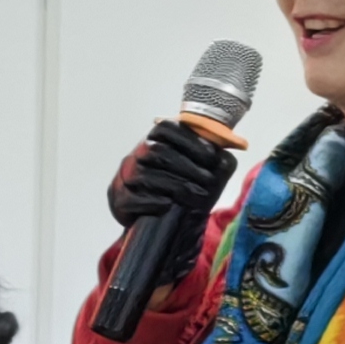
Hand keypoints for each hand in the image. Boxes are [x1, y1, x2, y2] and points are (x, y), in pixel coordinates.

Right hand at [107, 116, 238, 232]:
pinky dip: (152, 202)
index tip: (211, 154)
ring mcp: (123, 176)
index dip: (190, 139)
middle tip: (208, 180)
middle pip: (156, 151)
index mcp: (152, 140)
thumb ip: (210, 160)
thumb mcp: (194, 169)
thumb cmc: (175, 188)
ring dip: (174, 185)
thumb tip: (225, 159)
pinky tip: (169, 206)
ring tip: (197, 195)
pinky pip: (131, 198)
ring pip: (144, 175)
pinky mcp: (118, 198)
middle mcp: (134, 155)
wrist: (151, 215)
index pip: (166, 128)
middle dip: (186, 166)